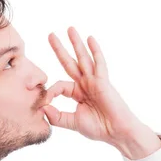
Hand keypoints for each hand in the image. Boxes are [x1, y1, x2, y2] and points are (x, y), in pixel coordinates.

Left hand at [43, 27, 142, 144]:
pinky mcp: (103, 81)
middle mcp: (85, 84)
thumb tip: (43, 109)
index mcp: (78, 93)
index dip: (51, 91)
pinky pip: (99, 63)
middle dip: (60, 49)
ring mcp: (94, 81)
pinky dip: (95, 51)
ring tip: (70, 29)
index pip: (59, 85)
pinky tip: (91, 38)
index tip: (46, 101)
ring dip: (76, 43)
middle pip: (69, 63)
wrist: (117, 132)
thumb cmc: (99, 128)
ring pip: (83, 58)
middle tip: (50, 35)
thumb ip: (58, 117)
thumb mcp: (73, 122)